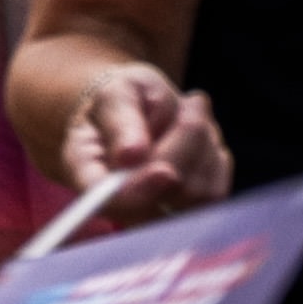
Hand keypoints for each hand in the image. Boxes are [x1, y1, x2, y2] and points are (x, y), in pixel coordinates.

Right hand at [59, 59, 229, 217]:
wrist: (141, 108)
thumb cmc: (122, 97)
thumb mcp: (115, 93)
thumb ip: (120, 121)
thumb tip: (131, 155)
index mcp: (88, 172)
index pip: (111, 199)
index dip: (140, 192)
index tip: (165, 172)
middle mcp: (120, 201)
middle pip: (163, 193)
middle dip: (186, 143)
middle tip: (194, 101)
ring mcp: (156, 209)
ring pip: (196, 193)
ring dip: (203, 145)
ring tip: (190, 111)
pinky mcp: (189, 210)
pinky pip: (214, 192)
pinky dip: (214, 158)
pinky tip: (200, 136)